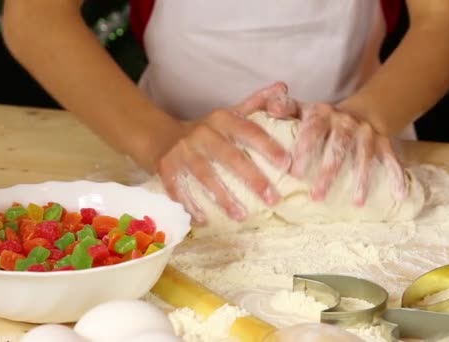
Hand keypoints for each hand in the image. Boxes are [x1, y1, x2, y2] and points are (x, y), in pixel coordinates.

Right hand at [157, 82, 295, 224]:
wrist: (160, 136)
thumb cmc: (207, 130)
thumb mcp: (230, 113)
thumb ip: (257, 103)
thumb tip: (283, 86)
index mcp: (222, 119)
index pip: (248, 131)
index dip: (268, 146)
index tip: (287, 163)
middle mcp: (202, 133)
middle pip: (229, 157)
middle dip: (252, 178)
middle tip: (273, 198)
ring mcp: (182, 152)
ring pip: (204, 175)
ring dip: (223, 197)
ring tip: (242, 216)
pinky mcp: (166, 169)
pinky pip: (178, 189)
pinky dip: (190, 205)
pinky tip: (204, 220)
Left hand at [289, 103, 406, 205]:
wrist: (361, 112)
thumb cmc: (321, 119)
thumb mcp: (302, 110)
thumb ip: (284, 108)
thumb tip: (273, 108)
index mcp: (323, 114)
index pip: (313, 128)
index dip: (305, 148)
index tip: (294, 172)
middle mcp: (346, 122)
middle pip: (339, 146)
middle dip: (329, 172)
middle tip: (317, 196)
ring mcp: (367, 133)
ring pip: (365, 156)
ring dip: (361, 180)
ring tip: (356, 203)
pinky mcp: (384, 143)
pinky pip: (392, 159)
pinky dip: (396, 176)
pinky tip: (399, 196)